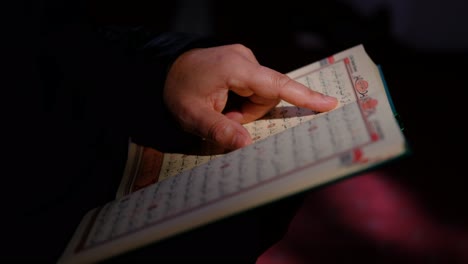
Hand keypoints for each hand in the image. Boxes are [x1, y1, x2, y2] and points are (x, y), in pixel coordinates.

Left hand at [164, 44, 337, 150]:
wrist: (163, 70)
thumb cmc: (177, 91)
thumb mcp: (193, 116)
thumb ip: (219, 130)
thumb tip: (246, 145)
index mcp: (234, 68)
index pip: (276, 84)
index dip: (304, 96)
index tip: (329, 104)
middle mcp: (244, 59)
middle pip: (267, 94)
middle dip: (250, 112)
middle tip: (225, 118)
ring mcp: (242, 59)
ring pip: (260, 93)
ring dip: (245, 108)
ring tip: (221, 110)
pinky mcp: (240, 63)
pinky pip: (253, 88)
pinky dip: (242, 100)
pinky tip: (224, 101)